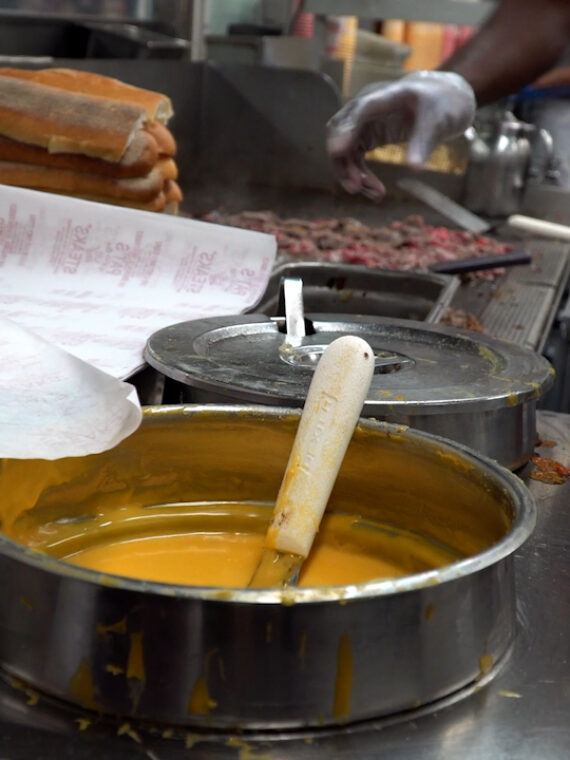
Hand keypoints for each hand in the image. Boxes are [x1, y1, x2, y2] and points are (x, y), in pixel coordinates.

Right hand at [326, 71, 475, 199]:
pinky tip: (376, 192)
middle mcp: (367, 108)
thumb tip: (414, 168)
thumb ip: (424, 142)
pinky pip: (355, 160)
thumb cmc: (444, 103)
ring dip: (352, 175)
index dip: (344, 129)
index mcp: (385, 96)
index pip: (358, 110)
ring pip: (344, 151)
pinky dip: (361, 177)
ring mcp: (365, 123)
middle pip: (339, 132)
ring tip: (376, 194)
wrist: (446, 100)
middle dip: (343, 162)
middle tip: (356, 188)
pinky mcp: (368, 137)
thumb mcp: (440, 121)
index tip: (336, 151)